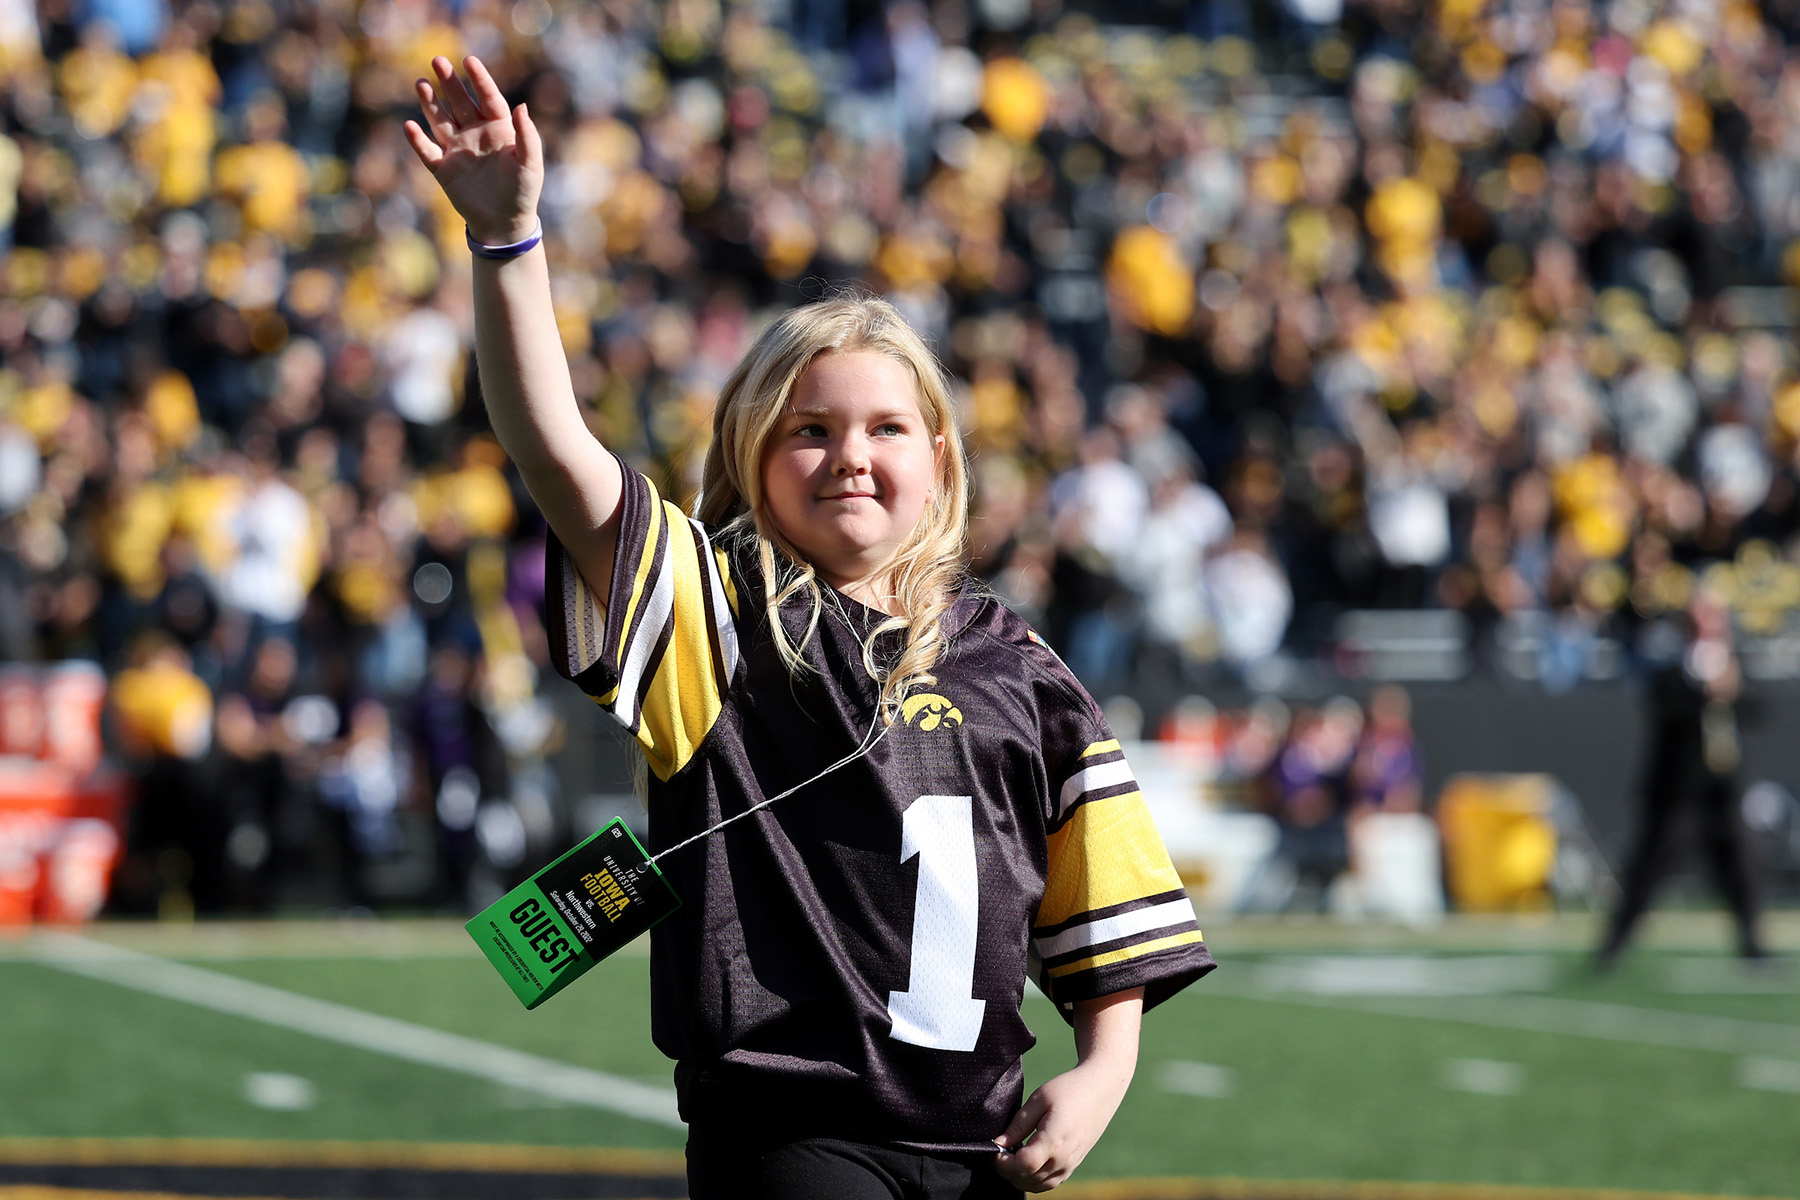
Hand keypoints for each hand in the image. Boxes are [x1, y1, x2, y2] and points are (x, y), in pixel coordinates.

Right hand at [404, 55, 542, 245]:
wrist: (505, 223)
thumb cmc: (523, 191)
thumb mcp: (530, 163)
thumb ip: (528, 135)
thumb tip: (522, 106)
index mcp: (499, 130)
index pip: (489, 98)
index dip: (480, 80)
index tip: (469, 60)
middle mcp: (476, 135)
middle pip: (460, 103)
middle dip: (449, 82)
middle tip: (437, 60)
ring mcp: (458, 150)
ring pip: (440, 121)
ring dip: (430, 103)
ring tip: (420, 83)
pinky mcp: (444, 169)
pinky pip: (427, 151)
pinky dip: (418, 140)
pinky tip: (409, 126)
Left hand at [991, 1057, 1132, 1191]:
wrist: (1101, 1089)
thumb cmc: (1069, 1089)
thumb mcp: (1039, 1099)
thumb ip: (1018, 1124)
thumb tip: (999, 1143)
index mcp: (1054, 1142)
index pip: (1022, 1166)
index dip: (1002, 1162)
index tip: (994, 1149)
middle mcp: (1063, 1159)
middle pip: (1026, 1179)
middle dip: (1006, 1170)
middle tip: (999, 1151)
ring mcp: (1070, 1165)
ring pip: (1037, 1185)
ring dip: (1019, 1176)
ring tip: (1010, 1156)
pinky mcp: (1073, 1165)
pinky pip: (1049, 1182)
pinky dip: (1033, 1178)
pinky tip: (1026, 1162)